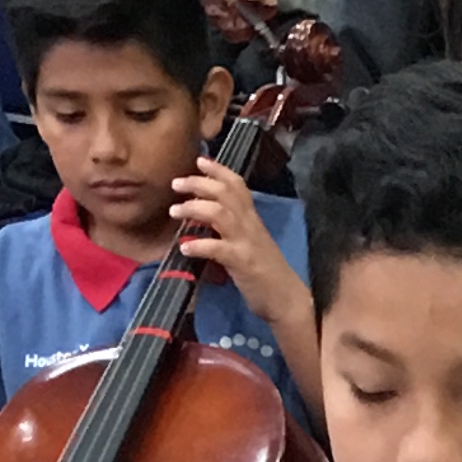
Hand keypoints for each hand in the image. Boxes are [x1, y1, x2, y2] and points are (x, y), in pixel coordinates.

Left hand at [171, 155, 274, 295]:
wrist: (287, 300)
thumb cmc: (267, 274)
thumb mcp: (251, 243)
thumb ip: (233, 228)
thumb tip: (206, 218)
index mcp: (252, 219)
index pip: (237, 185)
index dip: (218, 170)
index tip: (199, 160)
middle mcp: (250, 225)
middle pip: (224, 192)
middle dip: (198, 183)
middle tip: (176, 183)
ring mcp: (246, 243)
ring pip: (219, 213)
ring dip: (193, 208)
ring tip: (174, 212)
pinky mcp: (242, 263)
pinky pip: (218, 248)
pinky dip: (199, 245)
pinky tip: (185, 247)